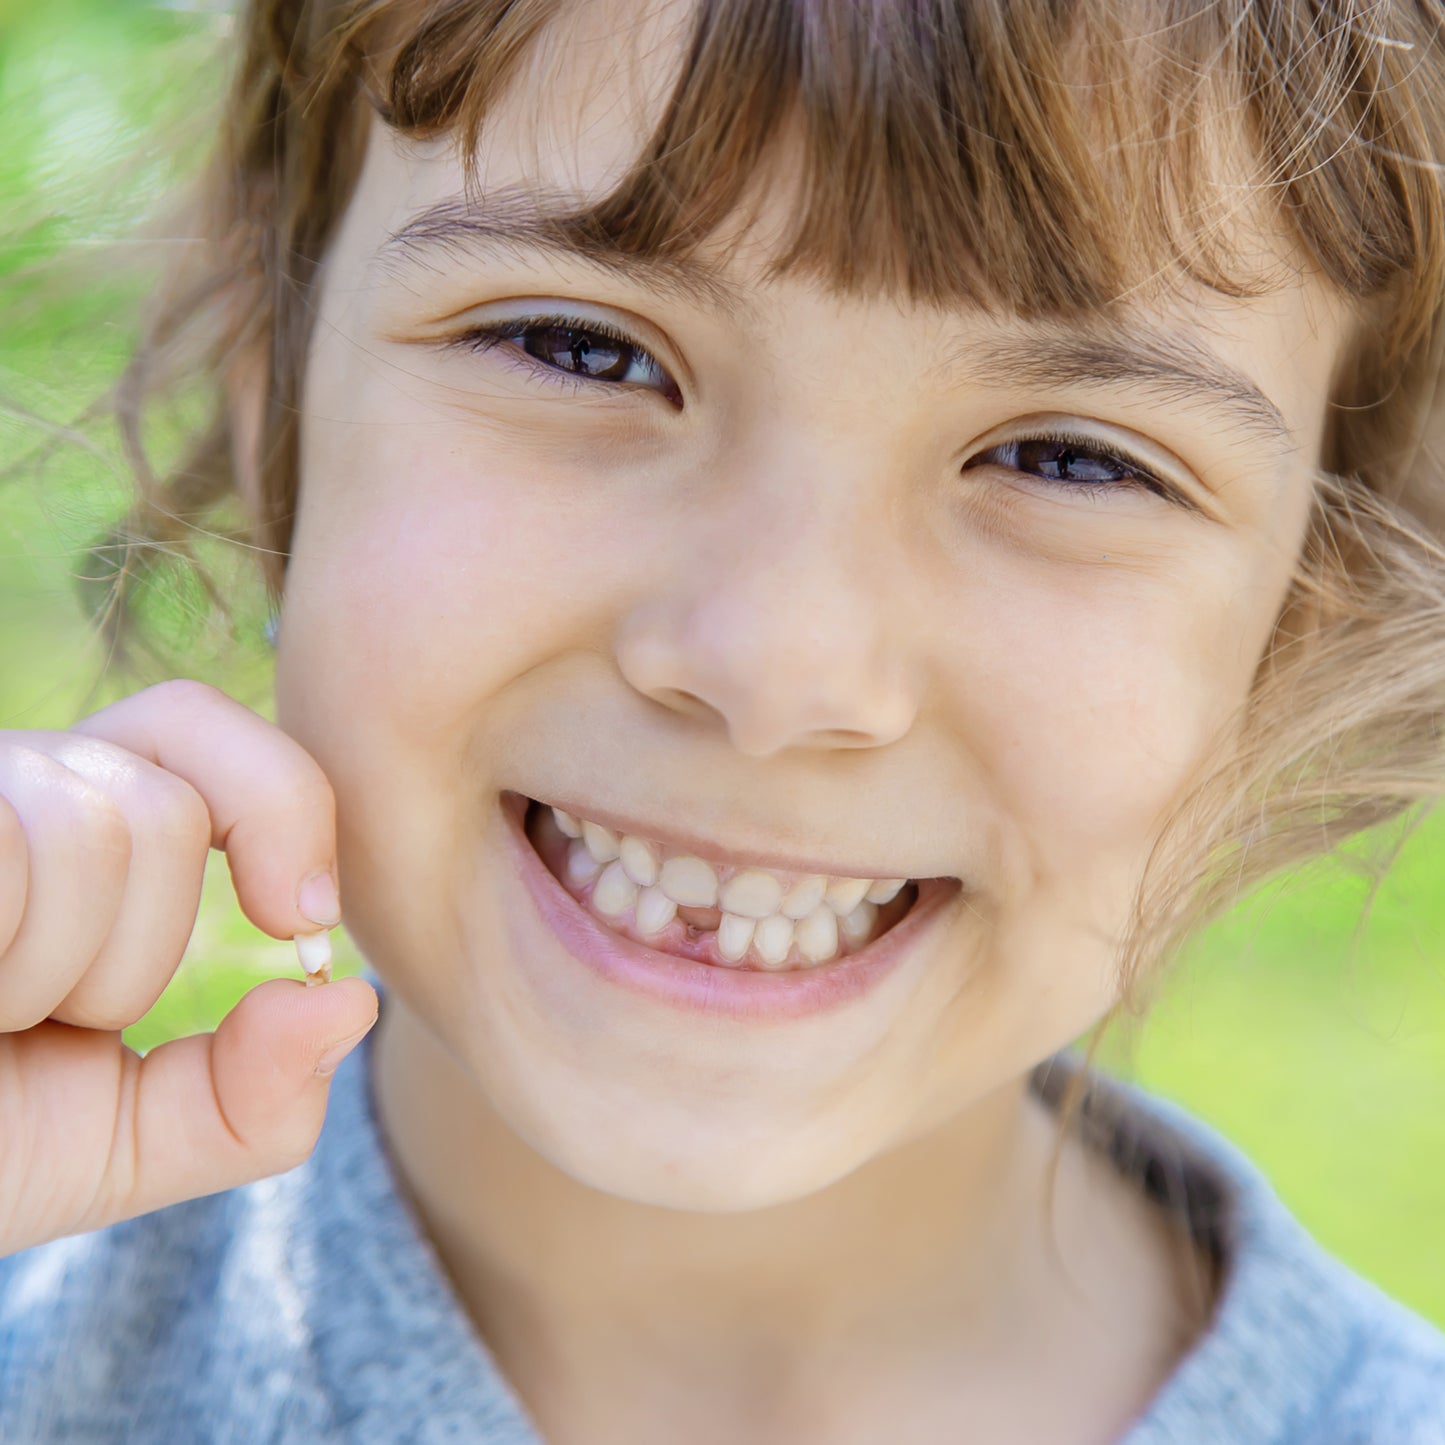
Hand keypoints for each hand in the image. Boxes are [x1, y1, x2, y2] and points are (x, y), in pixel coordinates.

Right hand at [0, 680, 377, 1257]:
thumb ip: (251, 1099)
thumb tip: (352, 1000)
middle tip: (31, 1016)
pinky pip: (21, 846)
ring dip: (51, 970)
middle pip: (163, 801)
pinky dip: (11, 953)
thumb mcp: (117, 1145)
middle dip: (127, 953)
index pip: (199, 729)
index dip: (281, 807)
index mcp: (66, 823)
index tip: (294, 917)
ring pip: (97, 822)